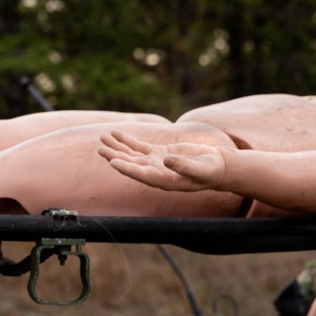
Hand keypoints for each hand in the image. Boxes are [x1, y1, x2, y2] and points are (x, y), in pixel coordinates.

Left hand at [98, 131, 226, 191]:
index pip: (141, 175)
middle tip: (100, 149)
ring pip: (132, 155)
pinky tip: (116, 134)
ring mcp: (155, 163)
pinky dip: (127, 140)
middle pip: (131, 164)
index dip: (127, 169)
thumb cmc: (210, 171)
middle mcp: (155, 173)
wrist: (215, 167)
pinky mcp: (158, 153)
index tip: (113, 162)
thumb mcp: (200, 170)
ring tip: (102, 137)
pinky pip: (139, 147)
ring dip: (117, 146)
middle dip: (116, 156)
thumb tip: (167, 160)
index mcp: (164, 181)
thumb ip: (184, 166)